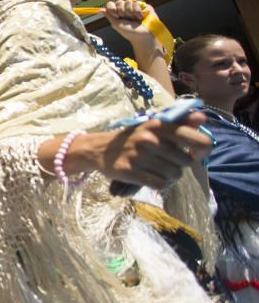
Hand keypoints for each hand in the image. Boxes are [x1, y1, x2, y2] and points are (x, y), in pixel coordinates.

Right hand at [68, 113, 212, 189]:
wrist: (99, 149)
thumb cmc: (133, 137)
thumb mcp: (154, 125)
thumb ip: (179, 122)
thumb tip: (202, 117)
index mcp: (159, 125)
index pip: (197, 139)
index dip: (203, 149)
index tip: (195, 152)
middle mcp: (150, 139)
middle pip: (186, 161)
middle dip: (180, 164)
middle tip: (168, 161)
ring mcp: (139, 156)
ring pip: (174, 174)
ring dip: (170, 175)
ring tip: (158, 170)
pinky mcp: (130, 171)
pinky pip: (159, 184)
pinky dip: (159, 184)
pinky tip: (152, 179)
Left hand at [103, 0, 156, 49]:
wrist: (143, 36)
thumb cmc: (130, 33)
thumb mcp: (116, 25)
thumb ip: (109, 16)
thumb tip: (100, 10)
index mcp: (118, 13)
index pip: (111, 4)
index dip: (112, 9)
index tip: (117, 16)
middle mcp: (125, 9)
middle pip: (119, 2)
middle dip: (122, 12)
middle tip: (127, 19)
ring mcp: (134, 7)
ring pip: (128, 1)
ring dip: (130, 12)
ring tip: (134, 19)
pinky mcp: (143, 6)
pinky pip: (136, 3)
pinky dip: (137, 11)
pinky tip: (140, 17)